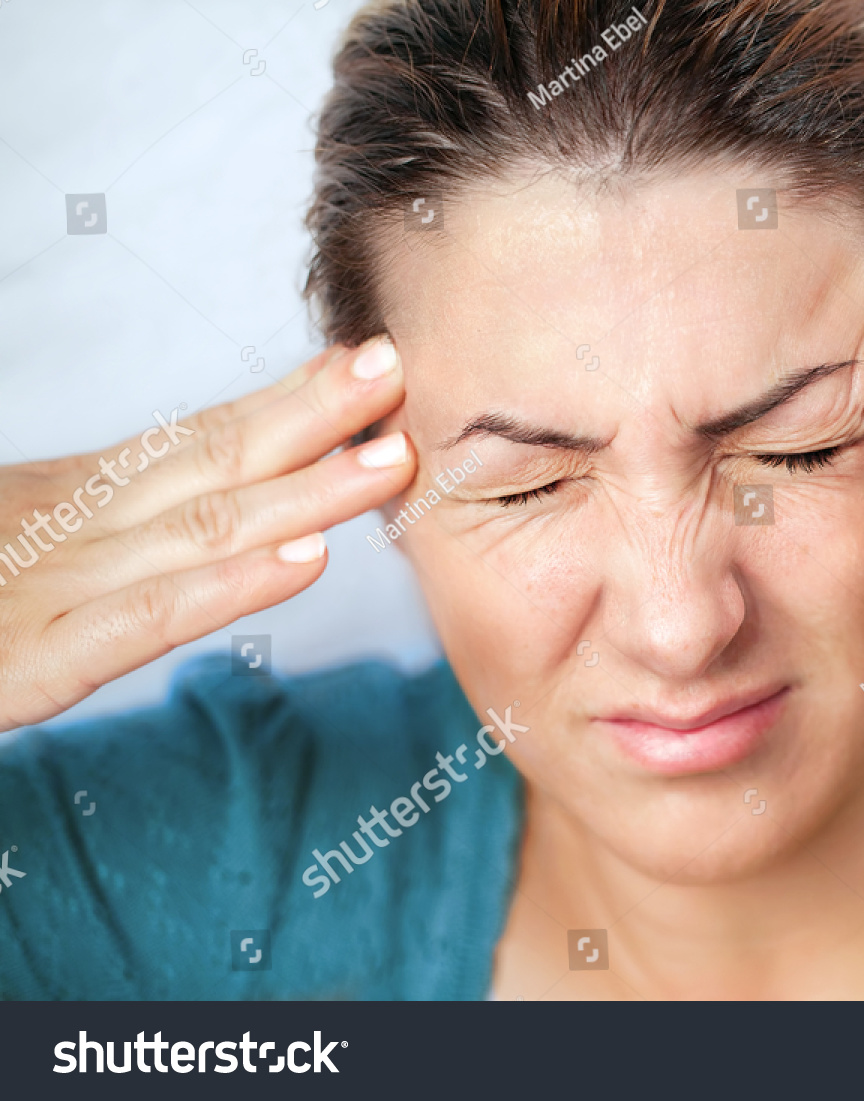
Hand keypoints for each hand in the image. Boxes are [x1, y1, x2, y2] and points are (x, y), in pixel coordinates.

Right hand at [0, 340, 413, 730]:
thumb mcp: (25, 544)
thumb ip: (111, 527)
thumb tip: (184, 492)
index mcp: (74, 501)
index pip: (196, 439)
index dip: (284, 401)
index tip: (365, 363)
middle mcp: (73, 530)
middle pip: (210, 462)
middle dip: (310, 416)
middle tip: (398, 368)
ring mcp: (50, 590)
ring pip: (198, 530)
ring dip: (302, 492)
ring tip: (389, 458)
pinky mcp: (28, 663)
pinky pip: (140, 621)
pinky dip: (224, 589)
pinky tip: (302, 564)